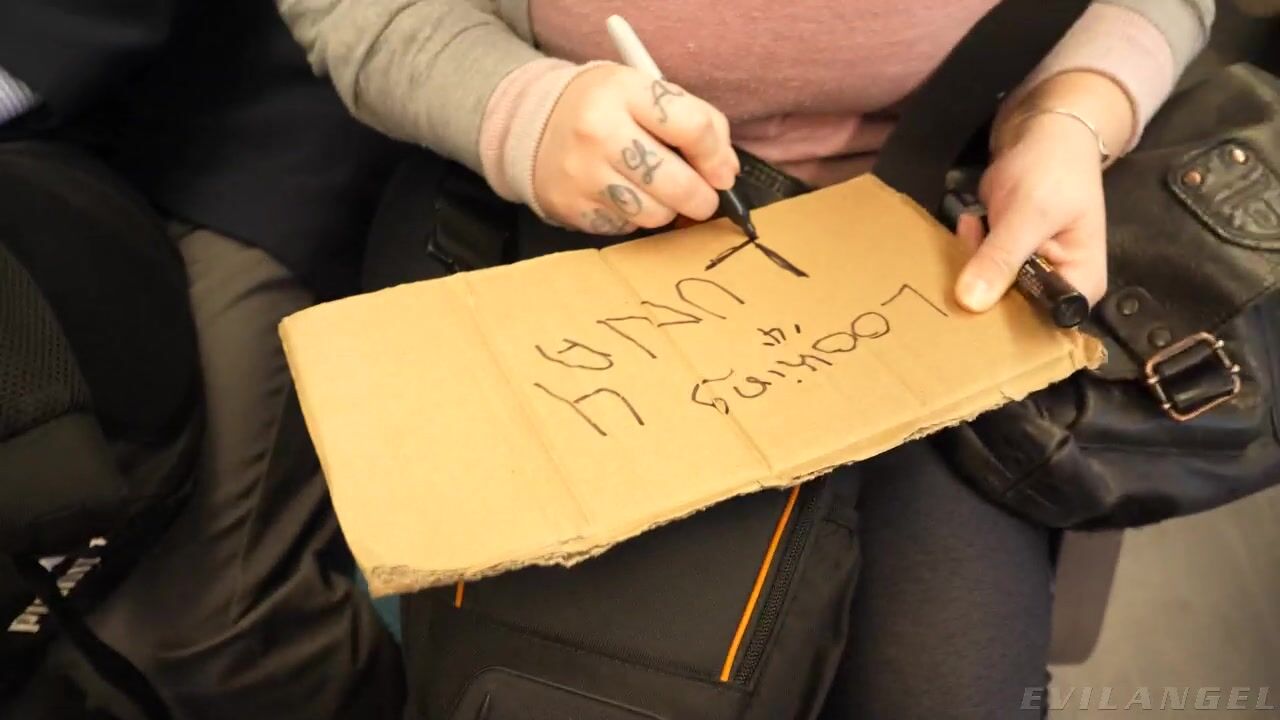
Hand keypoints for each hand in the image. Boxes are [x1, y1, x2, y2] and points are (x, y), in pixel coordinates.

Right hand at [532, 63, 738, 234]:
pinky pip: (626, 227)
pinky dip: (635, 217)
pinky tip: (625, 196)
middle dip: (702, 198)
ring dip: (668, 210)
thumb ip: (694, 120)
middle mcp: (599, 131)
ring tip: (660, 193)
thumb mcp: (645, 92)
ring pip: (655, 214)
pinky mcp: (573, 207)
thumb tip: (726, 171)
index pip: (692, 127)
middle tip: (704, 198)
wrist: (534, 125)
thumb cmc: (606, 108)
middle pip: (677, 183)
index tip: (722, 171)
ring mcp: (583, 173)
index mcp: (624, 91)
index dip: (717, 156)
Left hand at [954, 111, 1108, 312]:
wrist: (1041, 136)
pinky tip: (974, 222)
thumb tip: (970, 303)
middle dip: (982, 293)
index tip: (973, 311)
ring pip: (988, 294)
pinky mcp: (1003, 262)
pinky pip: (976, 272)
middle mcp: (1056, 290)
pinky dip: (968, 249)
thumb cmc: (1052, 171)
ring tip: (977, 227)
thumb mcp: (1029, 214)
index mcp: (1081, 287)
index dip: (1007, 325)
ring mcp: (1028, 277)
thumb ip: (1002, 258)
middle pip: (1011, 315)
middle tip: (966, 260)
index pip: (1044, 327)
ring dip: (971, 265)